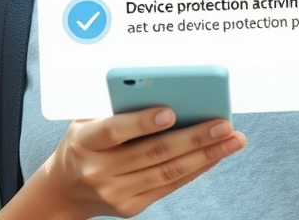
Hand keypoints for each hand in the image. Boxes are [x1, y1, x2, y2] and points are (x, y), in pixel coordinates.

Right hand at [41, 108, 244, 218]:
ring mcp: (116, 193)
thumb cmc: (86, 141)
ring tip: (232, 140)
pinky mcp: (131, 207)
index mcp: (85, 142)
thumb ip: (117, 107)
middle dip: (194, 137)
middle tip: (224, 124)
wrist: (66, 189)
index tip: (171, 111)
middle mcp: (99, 170)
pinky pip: (170, 185)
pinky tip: (215, 155)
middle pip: (152, 153)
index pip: (114, 130)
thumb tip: (166, 91)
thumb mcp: (88, 120)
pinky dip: (196, 169)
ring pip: (168, 171)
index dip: (142, 122)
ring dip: (206, 155)